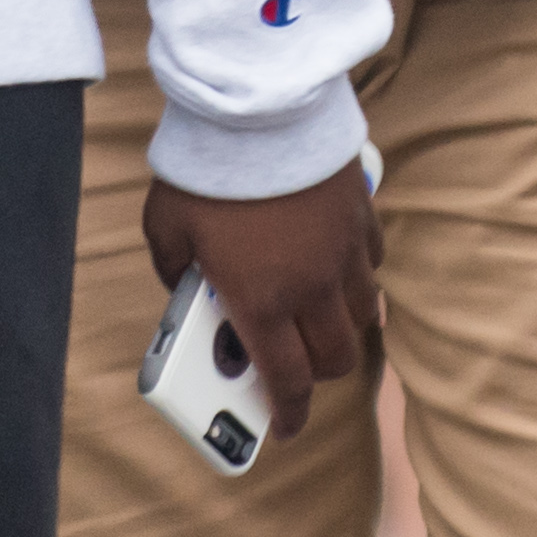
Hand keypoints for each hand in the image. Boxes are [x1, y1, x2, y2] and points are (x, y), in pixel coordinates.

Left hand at [144, 160, 381, 432]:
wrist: (258, 108)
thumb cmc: (206, 171)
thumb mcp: (166, 227)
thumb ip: (174, 269)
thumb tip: (188, 287)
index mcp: (261, 301)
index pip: (286, 380)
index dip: (288, 414)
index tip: (283, 429)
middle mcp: (311, 287)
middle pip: (336, 358)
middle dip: (316, 375)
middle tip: (293, 364)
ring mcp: (344, 253)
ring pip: (362, 316)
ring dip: (341, 328)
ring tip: (316, 317)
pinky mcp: (361, 217)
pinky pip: (371, 265)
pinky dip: (356, 278)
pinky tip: (333, 265)